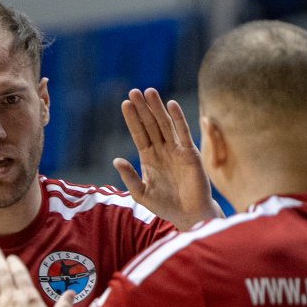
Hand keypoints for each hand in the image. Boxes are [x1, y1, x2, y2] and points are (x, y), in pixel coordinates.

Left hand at [113, 88, 217, 227]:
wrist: (189, 215)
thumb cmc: (165, 206)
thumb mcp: (142, 194)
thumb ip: (129, 177)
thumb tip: (116, 160)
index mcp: (149, 158)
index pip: (139, 134)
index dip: (132, 119)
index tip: (125, 103)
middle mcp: (162, 150)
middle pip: (150, 125)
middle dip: (142, 109)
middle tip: (134, 91)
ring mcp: (176, 150)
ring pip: (165, 124)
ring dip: (157, 108)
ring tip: (149, 92)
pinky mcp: (190, 153)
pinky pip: (183, 132)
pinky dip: (177, 118)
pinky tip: (170, 105)